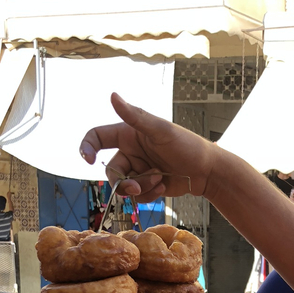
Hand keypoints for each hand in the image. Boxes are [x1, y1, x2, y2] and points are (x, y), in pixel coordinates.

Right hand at [79, 94, 214, 200]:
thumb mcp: (160, 130)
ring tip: (159, 180)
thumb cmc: (187, 145)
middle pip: (111, 171)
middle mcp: (131, 152)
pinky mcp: (148, 185)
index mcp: (128, 134)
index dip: (87, 148)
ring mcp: (139, 170)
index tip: (88, 160)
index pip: (97, 138)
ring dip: (140, 187)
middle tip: (136, 187)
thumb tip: (113, 96)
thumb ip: (135, 116)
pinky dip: (149, 194)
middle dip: (122, 182)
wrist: (206, 170)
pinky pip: (138, 196)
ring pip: (124, 186)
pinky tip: (164, 186)